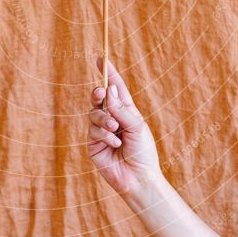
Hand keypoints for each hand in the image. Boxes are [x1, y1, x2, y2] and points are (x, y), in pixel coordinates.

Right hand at [87, 58, 160, 195]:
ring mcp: (102, 131)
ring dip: (104, 118)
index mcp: (126, 111)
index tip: (101, 59)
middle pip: (99, 98)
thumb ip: (121, 109)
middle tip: (101, 93)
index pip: (115, 89)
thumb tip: (108, 90)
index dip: (108, 74)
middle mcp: (112, 118)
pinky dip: (104, 135)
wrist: (139, 178)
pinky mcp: (94, 145)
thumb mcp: (137, 126)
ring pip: (94, 113)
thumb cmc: (144, 152)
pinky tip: (115, 144)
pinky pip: (93, 131)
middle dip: (98, 93)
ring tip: (115, 128)